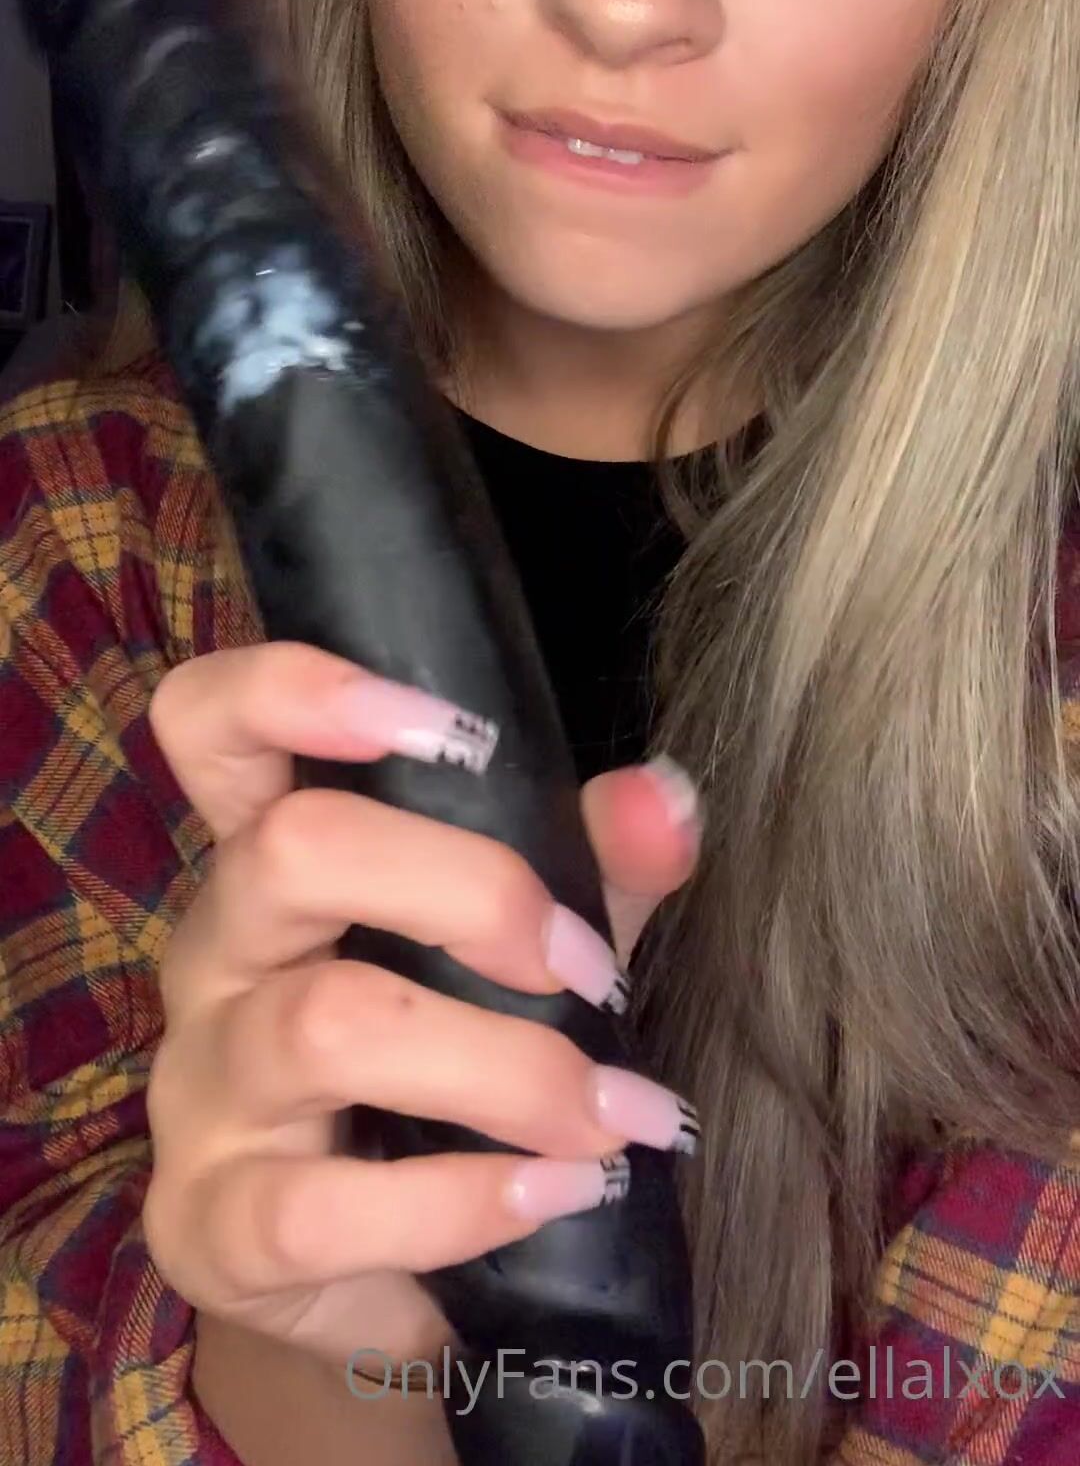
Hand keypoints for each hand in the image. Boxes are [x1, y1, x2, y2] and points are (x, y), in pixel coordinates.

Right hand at [143, 642, 700, 1372]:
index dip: (295, 690)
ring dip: (506, 1069)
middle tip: (588, 971)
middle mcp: (216, 953)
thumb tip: (668, 798)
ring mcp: (200, 1091)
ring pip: (324, 1025)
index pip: (212, 723)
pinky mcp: (210, 1227)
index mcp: (275, 857)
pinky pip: (318, 1206)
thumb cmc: (448, 1073)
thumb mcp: (528, 950)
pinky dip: (462, 1200)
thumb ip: (593, 866)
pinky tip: (556, 1196)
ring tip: (615, 1119)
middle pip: (292, 851)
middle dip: (472, 892)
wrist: (378, 1278)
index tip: (451, 729)